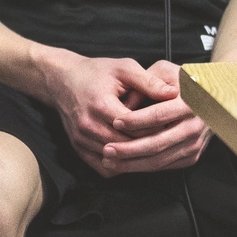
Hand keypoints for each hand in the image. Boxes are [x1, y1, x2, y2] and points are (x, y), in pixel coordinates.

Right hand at [39, 51, 175, 177]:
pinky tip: (133, 157)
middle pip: (127, 146)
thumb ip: (148, 82)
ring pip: (116, 160)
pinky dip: (119, 166)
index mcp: (101, 105)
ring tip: (154, 150)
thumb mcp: (123, 68)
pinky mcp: (77, 147)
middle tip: (169, 141)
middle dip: (149, 145)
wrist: (61, 80)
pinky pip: (103, 167)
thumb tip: (174, 93)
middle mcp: (88, 125)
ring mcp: (81, 139)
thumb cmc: (95, 72)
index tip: (172, 124)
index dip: (156, 128)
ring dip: (135, 158)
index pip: (136, 128)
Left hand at [100, 60, 210, 174]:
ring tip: (109, 160)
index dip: (136, 120)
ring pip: (160, 160)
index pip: (160, 115)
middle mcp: (195, 126)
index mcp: (190, 103)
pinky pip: (165, 166)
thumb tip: (126, 105)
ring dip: (132, 163)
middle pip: (158, 143)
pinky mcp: (192, 156)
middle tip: (107, 149)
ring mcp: (195, 144)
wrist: (211, 95)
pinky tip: (124, 165)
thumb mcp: (164, 70)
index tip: (115, 122)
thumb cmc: (180, 80)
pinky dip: (143, 167)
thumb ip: (144, 84)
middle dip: (129, 149)